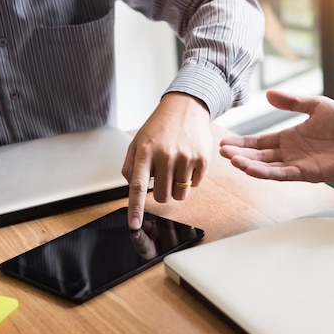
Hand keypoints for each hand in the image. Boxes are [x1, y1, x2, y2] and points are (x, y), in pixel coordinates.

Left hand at [123, 93, 210, 228]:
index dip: (135, 208)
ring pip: (180, 194)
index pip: (138, 186)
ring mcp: (186, 158)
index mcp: (145, 152)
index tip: (134, 225)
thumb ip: (130, 167)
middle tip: (162, 177)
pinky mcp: (202, 159)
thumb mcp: (137, 142)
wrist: (186, 108)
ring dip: (176, 188)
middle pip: (162, 195)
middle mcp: (166, 155)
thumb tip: (134, 190)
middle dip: (161, 192)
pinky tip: (188, 161)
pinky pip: (196, 185)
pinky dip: (191, 179)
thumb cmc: (159, 127)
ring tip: (176, 168)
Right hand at [219, 90, 333, 182]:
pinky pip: (283, 175)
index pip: (260, 142)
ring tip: (232, 161)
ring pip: (267, 167)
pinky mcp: (308, 173)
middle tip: (222, 152)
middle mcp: (290, 153)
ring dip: (249, 165)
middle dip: (240, 155)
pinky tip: (251, 169)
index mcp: (289, 138)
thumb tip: (269, 94)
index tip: (224, 143)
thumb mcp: (316, 106)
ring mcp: (297, 164)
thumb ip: (292, 102)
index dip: (242, 143)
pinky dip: (266, 173)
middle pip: (259, 156)